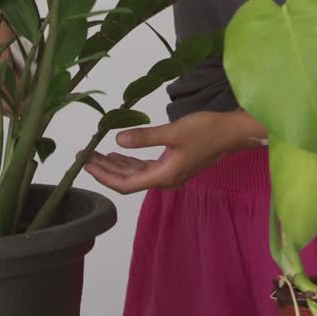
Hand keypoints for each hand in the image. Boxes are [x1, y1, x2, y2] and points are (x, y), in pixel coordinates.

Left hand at [83, 110, 266, 194]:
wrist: (233, 133)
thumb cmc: (207, 131)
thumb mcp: (175, 131)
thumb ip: (145, 137)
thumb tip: (118, 140)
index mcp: (164, 176)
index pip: (125, 184)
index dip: (103, 176)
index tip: (84, 165)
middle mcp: (164, 179)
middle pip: (126, 180)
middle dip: (103, 168)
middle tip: (83, 155)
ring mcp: (169, 172)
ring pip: (134, 173)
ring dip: (114, 164)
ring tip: (94, 153)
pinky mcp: (173, 163)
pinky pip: (144, 166)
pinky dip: (129, 161)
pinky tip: (118, 151)